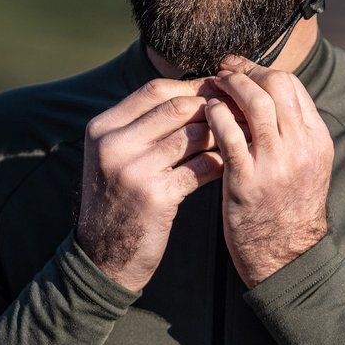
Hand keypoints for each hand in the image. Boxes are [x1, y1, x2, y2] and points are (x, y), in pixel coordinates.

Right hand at [77, 78, 223, 290]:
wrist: (103, 257)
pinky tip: (232, 162)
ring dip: (222, 133)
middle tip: (239, 109)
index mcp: (102, 128)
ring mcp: (132, 170)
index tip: (217, 91)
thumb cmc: (118, 200)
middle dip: (212, 106)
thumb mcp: (115, 156)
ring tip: (242, 133)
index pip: (155, 90)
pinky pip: (199, 168)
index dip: (191, 86)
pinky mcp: (155, 197)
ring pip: (192, 135)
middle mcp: (114, 145)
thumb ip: (143, 126)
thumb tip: (196, 94)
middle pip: (176, 107)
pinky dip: (219, 162)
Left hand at [205, 55, 333, 287]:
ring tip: (213, 87)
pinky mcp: (248, 180)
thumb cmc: (287, 207)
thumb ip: (292, 132)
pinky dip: (215, 114)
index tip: (242, 69)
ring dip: (229, 86)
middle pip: (276, 85)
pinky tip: (206, 113)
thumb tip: (265, 96)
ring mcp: (276, 163)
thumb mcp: (305, 165)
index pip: (292, 85)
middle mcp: (302, 147)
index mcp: (317, 139)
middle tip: (224, 72)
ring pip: (254, 102)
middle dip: (246, 71)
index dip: (263, 70)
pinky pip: (228, 132)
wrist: (286, 257)